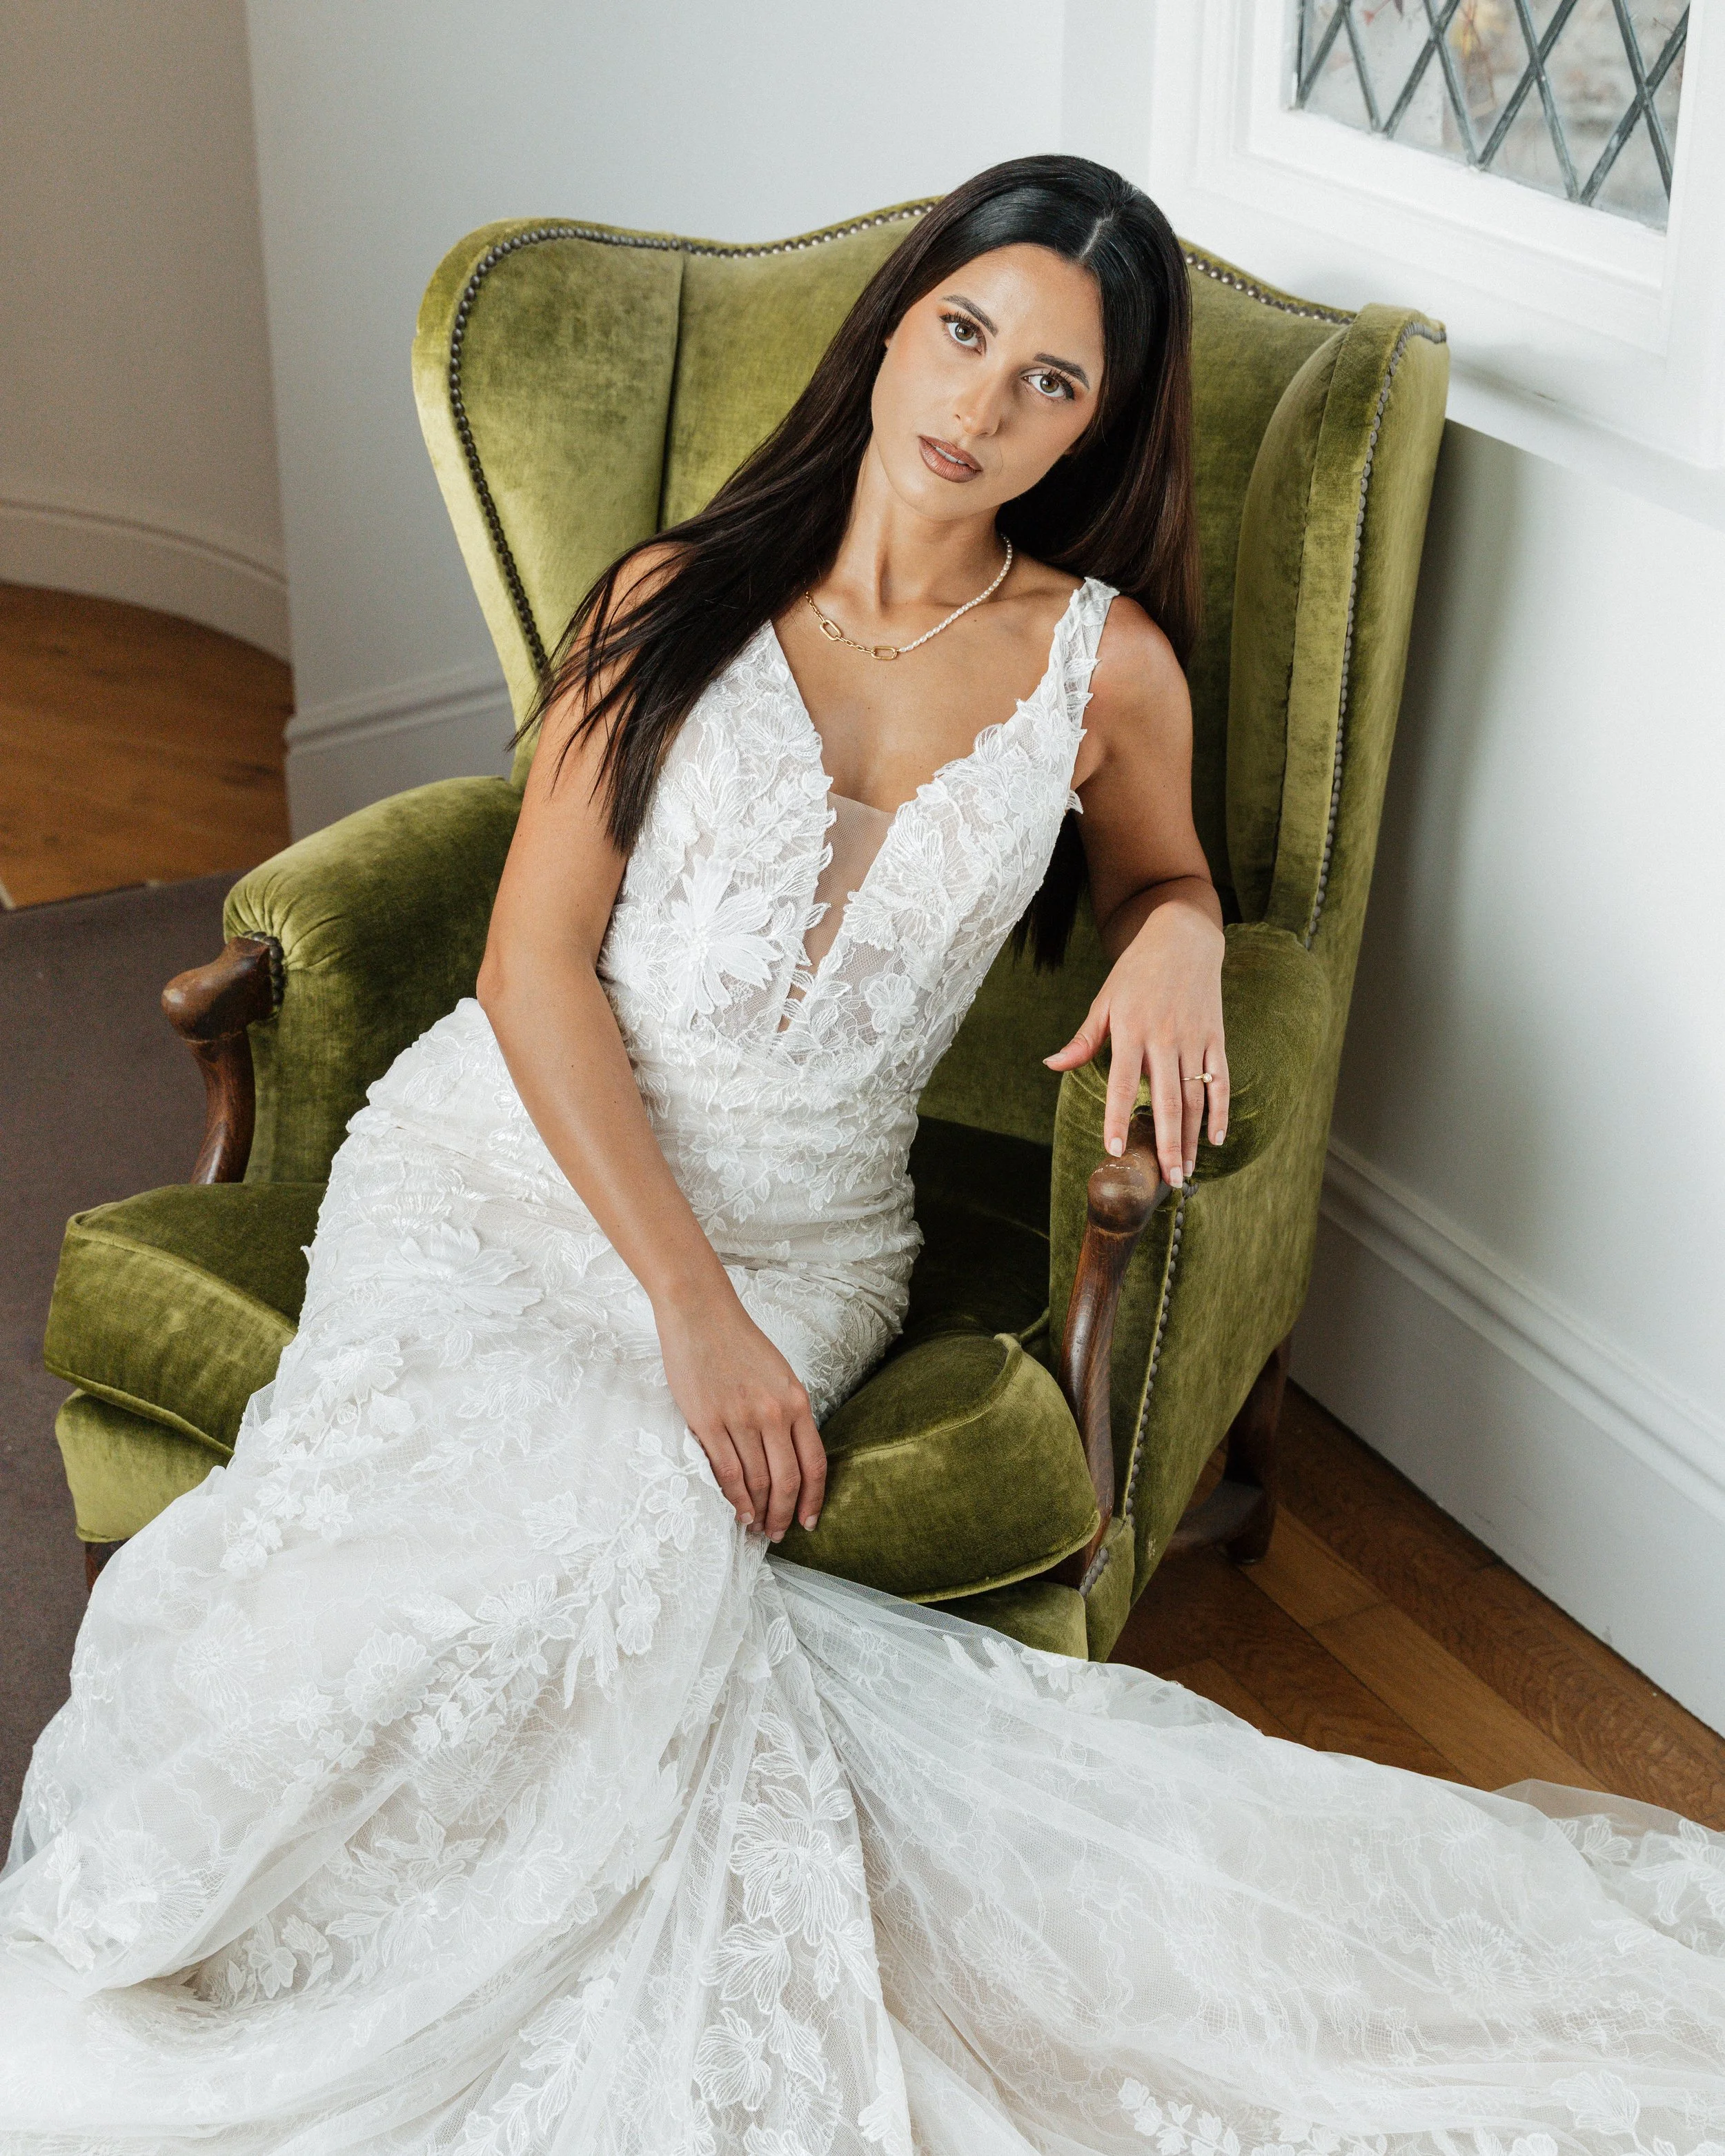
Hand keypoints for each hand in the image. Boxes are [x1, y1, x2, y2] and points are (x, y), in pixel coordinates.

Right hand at [653, 1278, 825, 1538]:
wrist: (700, 1313)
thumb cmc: (738, 1342)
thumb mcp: (779, 1374)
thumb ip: (787, 1412)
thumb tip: (790, 1455)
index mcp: (796, 1401)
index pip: (815, 1463)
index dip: (815, 1498)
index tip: (811, 1520)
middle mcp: (773, 1413)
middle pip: (788, 1479)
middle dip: (786, 1513)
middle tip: (780, 1533)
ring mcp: (740, 1418)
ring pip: (757, 1481)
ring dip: (760, 1511)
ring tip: (758, 1527)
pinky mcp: (708, 1422)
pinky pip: (727, 1472)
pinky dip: (735, 1499)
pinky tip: (739, 1513)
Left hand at [1043, 899, 1228, 1187]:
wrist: (1181, 938)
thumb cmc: (1135, 973)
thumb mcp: (1104, 1000)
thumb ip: (1083, 1039)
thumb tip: (1051, 1065)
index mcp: (1130, 1030)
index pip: (1121, 1083)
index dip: (1117, 1117)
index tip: (1116, 1149)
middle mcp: (1164, 1037)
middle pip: (1166, 1099)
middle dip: (1167, 1143)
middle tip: (1167, 1179)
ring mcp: (1193, 1038)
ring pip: (1194, 1096)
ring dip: (1192, 1137)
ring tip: (1186, 1169)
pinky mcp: (1215, 1036)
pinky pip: (1219, 1079)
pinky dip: (1219, 1110)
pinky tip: (1216, 1138)